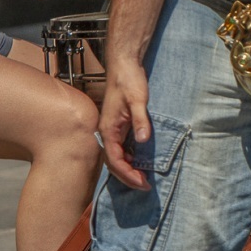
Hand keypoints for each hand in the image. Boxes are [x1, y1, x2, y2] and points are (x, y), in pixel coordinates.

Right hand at [99, 59, 152, 190]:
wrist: (124, 65)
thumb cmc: (130, 81)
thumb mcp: (138, 100)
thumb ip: (140, 120)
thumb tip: (142, 140)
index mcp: (108, 129)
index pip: (116, 160)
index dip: (128, 174)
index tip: (143, 183)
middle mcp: (106, 132)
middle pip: (114, 162)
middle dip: (128, 176)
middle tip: (144, 186)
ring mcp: (111, 128)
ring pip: (116, 155)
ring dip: (127, 168)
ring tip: (142, 177)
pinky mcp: (117, 124)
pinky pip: (119, 147)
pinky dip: (127, 157)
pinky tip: (137, 160)